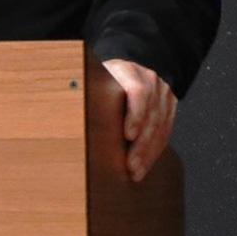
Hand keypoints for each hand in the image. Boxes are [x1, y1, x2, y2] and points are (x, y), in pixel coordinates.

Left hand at [101, 58, 176, 181]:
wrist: (133, 65)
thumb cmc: (108, 75)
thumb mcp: (97, 75)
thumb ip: (89, 90)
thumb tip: (67, 111)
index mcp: (129, 71)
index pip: (137, 91)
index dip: (135, 115)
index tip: (128, 135)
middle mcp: (150, 81)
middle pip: (150, 115)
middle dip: (141, 144)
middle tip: (130, 164)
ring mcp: (162, 94)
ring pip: (160, 127)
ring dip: (148, 153)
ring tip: (135, 171)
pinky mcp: (169, 107)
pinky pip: (165, 131)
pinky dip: (154, 151)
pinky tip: (144, 164)